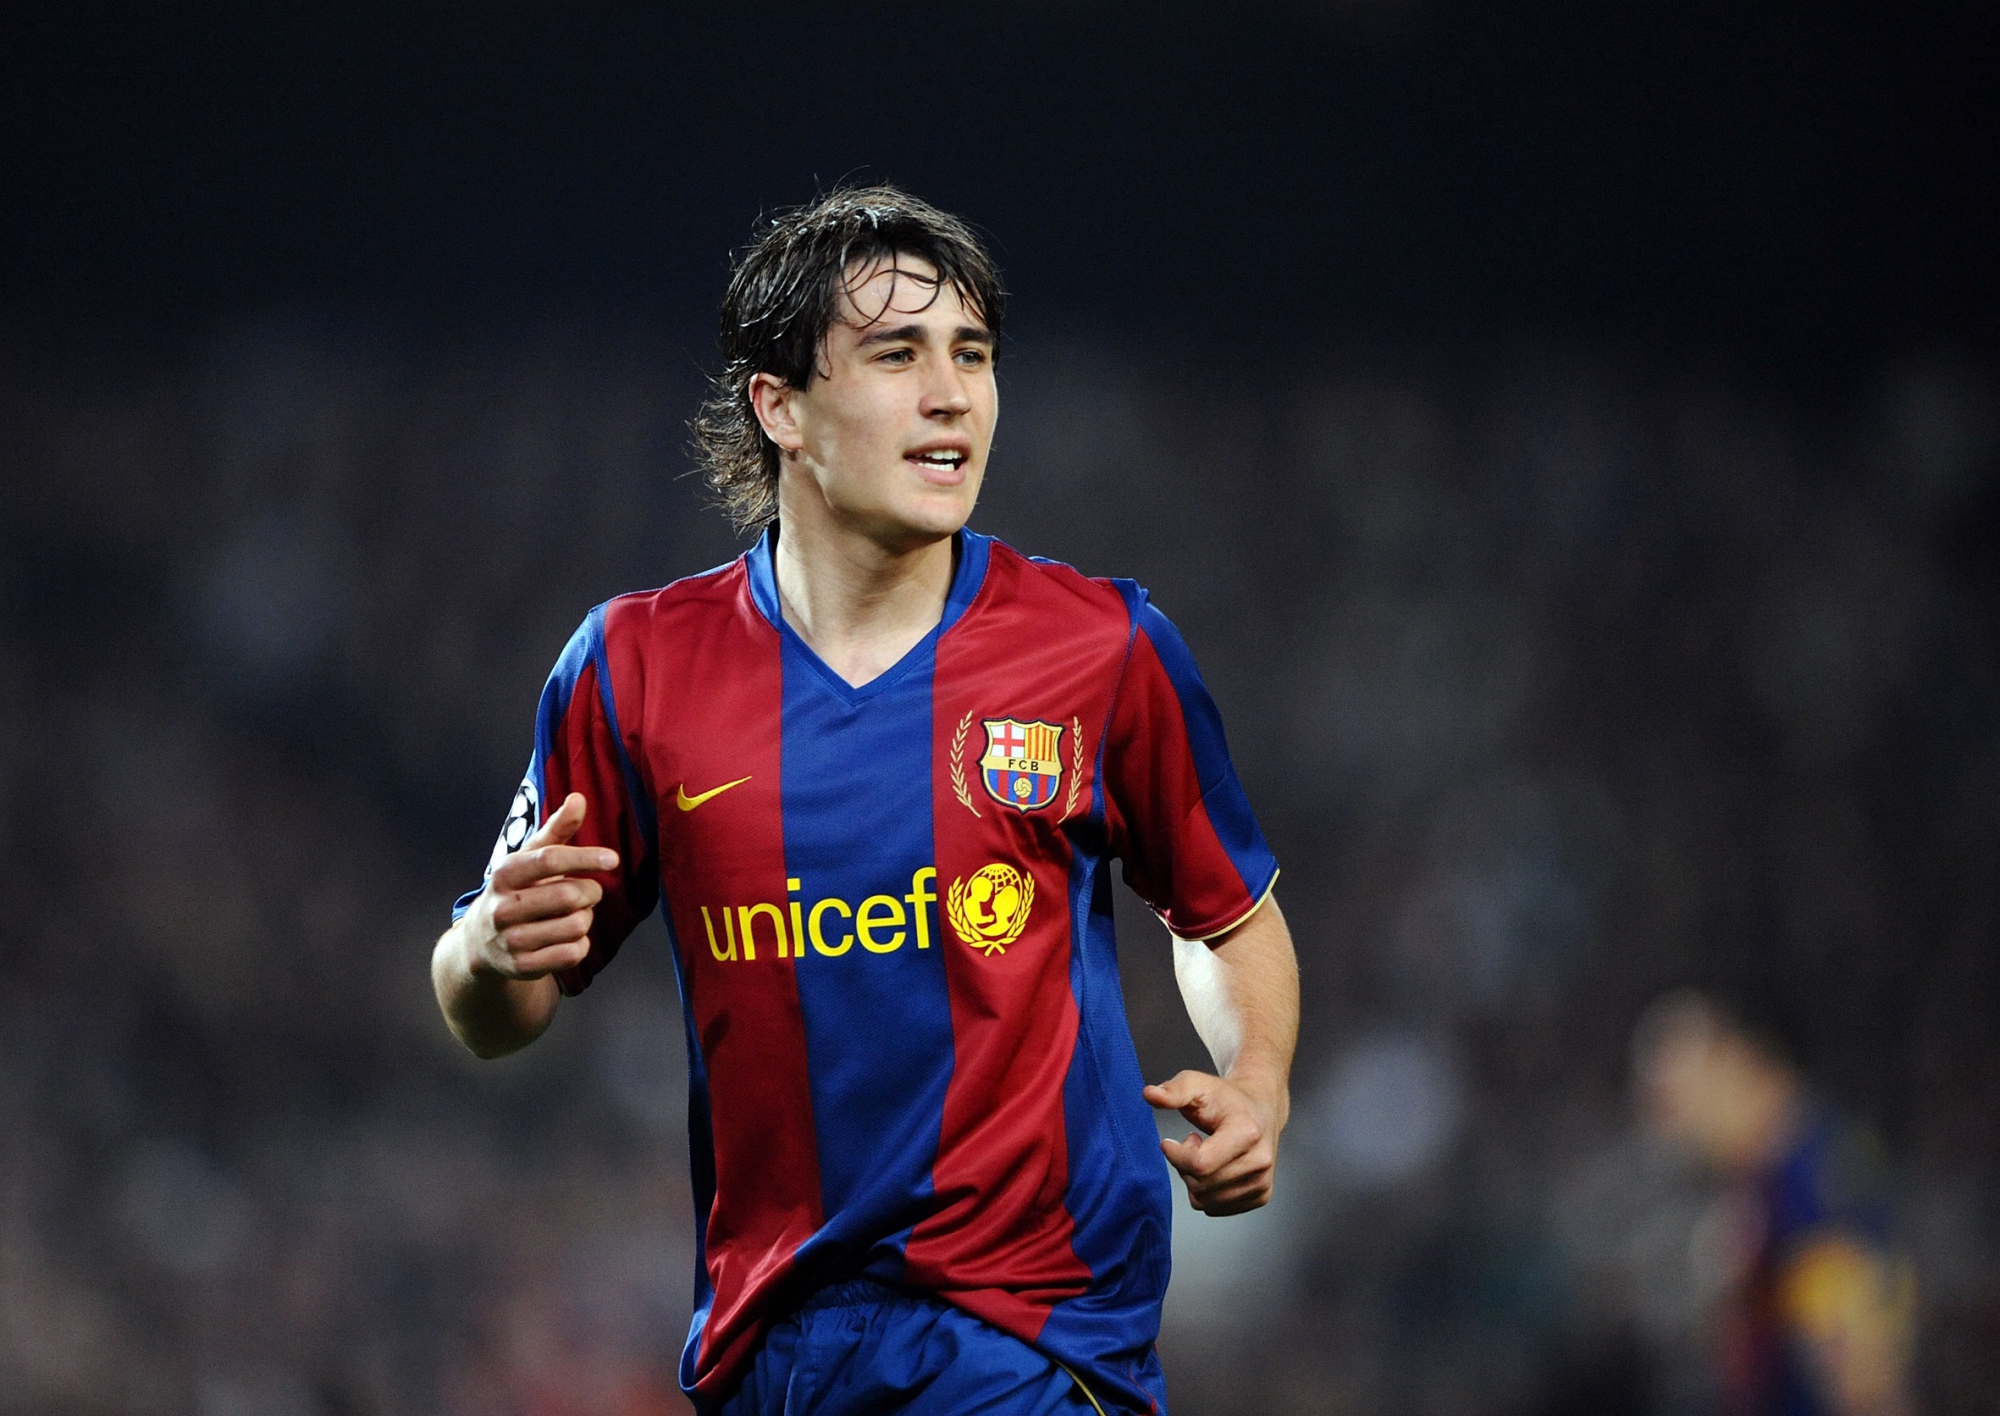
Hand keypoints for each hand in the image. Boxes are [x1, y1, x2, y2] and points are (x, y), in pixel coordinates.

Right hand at [460, 792, 618, 980]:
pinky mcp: (522, 967)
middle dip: (590, 892)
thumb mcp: (529, 858)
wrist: (479, 943)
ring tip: (574, 915)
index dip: (585, 857)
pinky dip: (581, 944)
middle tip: (588, 892)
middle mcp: (503, 908)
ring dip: (586, 919)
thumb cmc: (515, 890)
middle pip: (570, 896)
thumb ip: (556, 829)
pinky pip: (573, 953)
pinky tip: (569, 938)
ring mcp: (510, 940)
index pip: (550, 860)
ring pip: (576, 926)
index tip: (613, 859)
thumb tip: (579, 798)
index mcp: (505, 874)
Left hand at [1144, 1069, 1284, 1215]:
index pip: (1200, 1164)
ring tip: (1205, 1153)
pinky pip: (1216, 1208)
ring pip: (1206, 1201)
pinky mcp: (1261, 1195)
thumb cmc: (1226, 1098)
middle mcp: (1260, 1160)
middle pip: (1201, 1185)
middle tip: (1192, 1142)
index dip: (1176, 1155)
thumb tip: (1149, 1094)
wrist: (1261, 1108)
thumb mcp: (1197, 1084)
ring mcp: (1262, 1181)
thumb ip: (1173, 1090)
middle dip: (1184, 1166)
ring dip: (1194, 1180)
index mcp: (1247, 1132)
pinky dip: (1206, 1192)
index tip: (1168, 1142)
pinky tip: (1215, 1168)